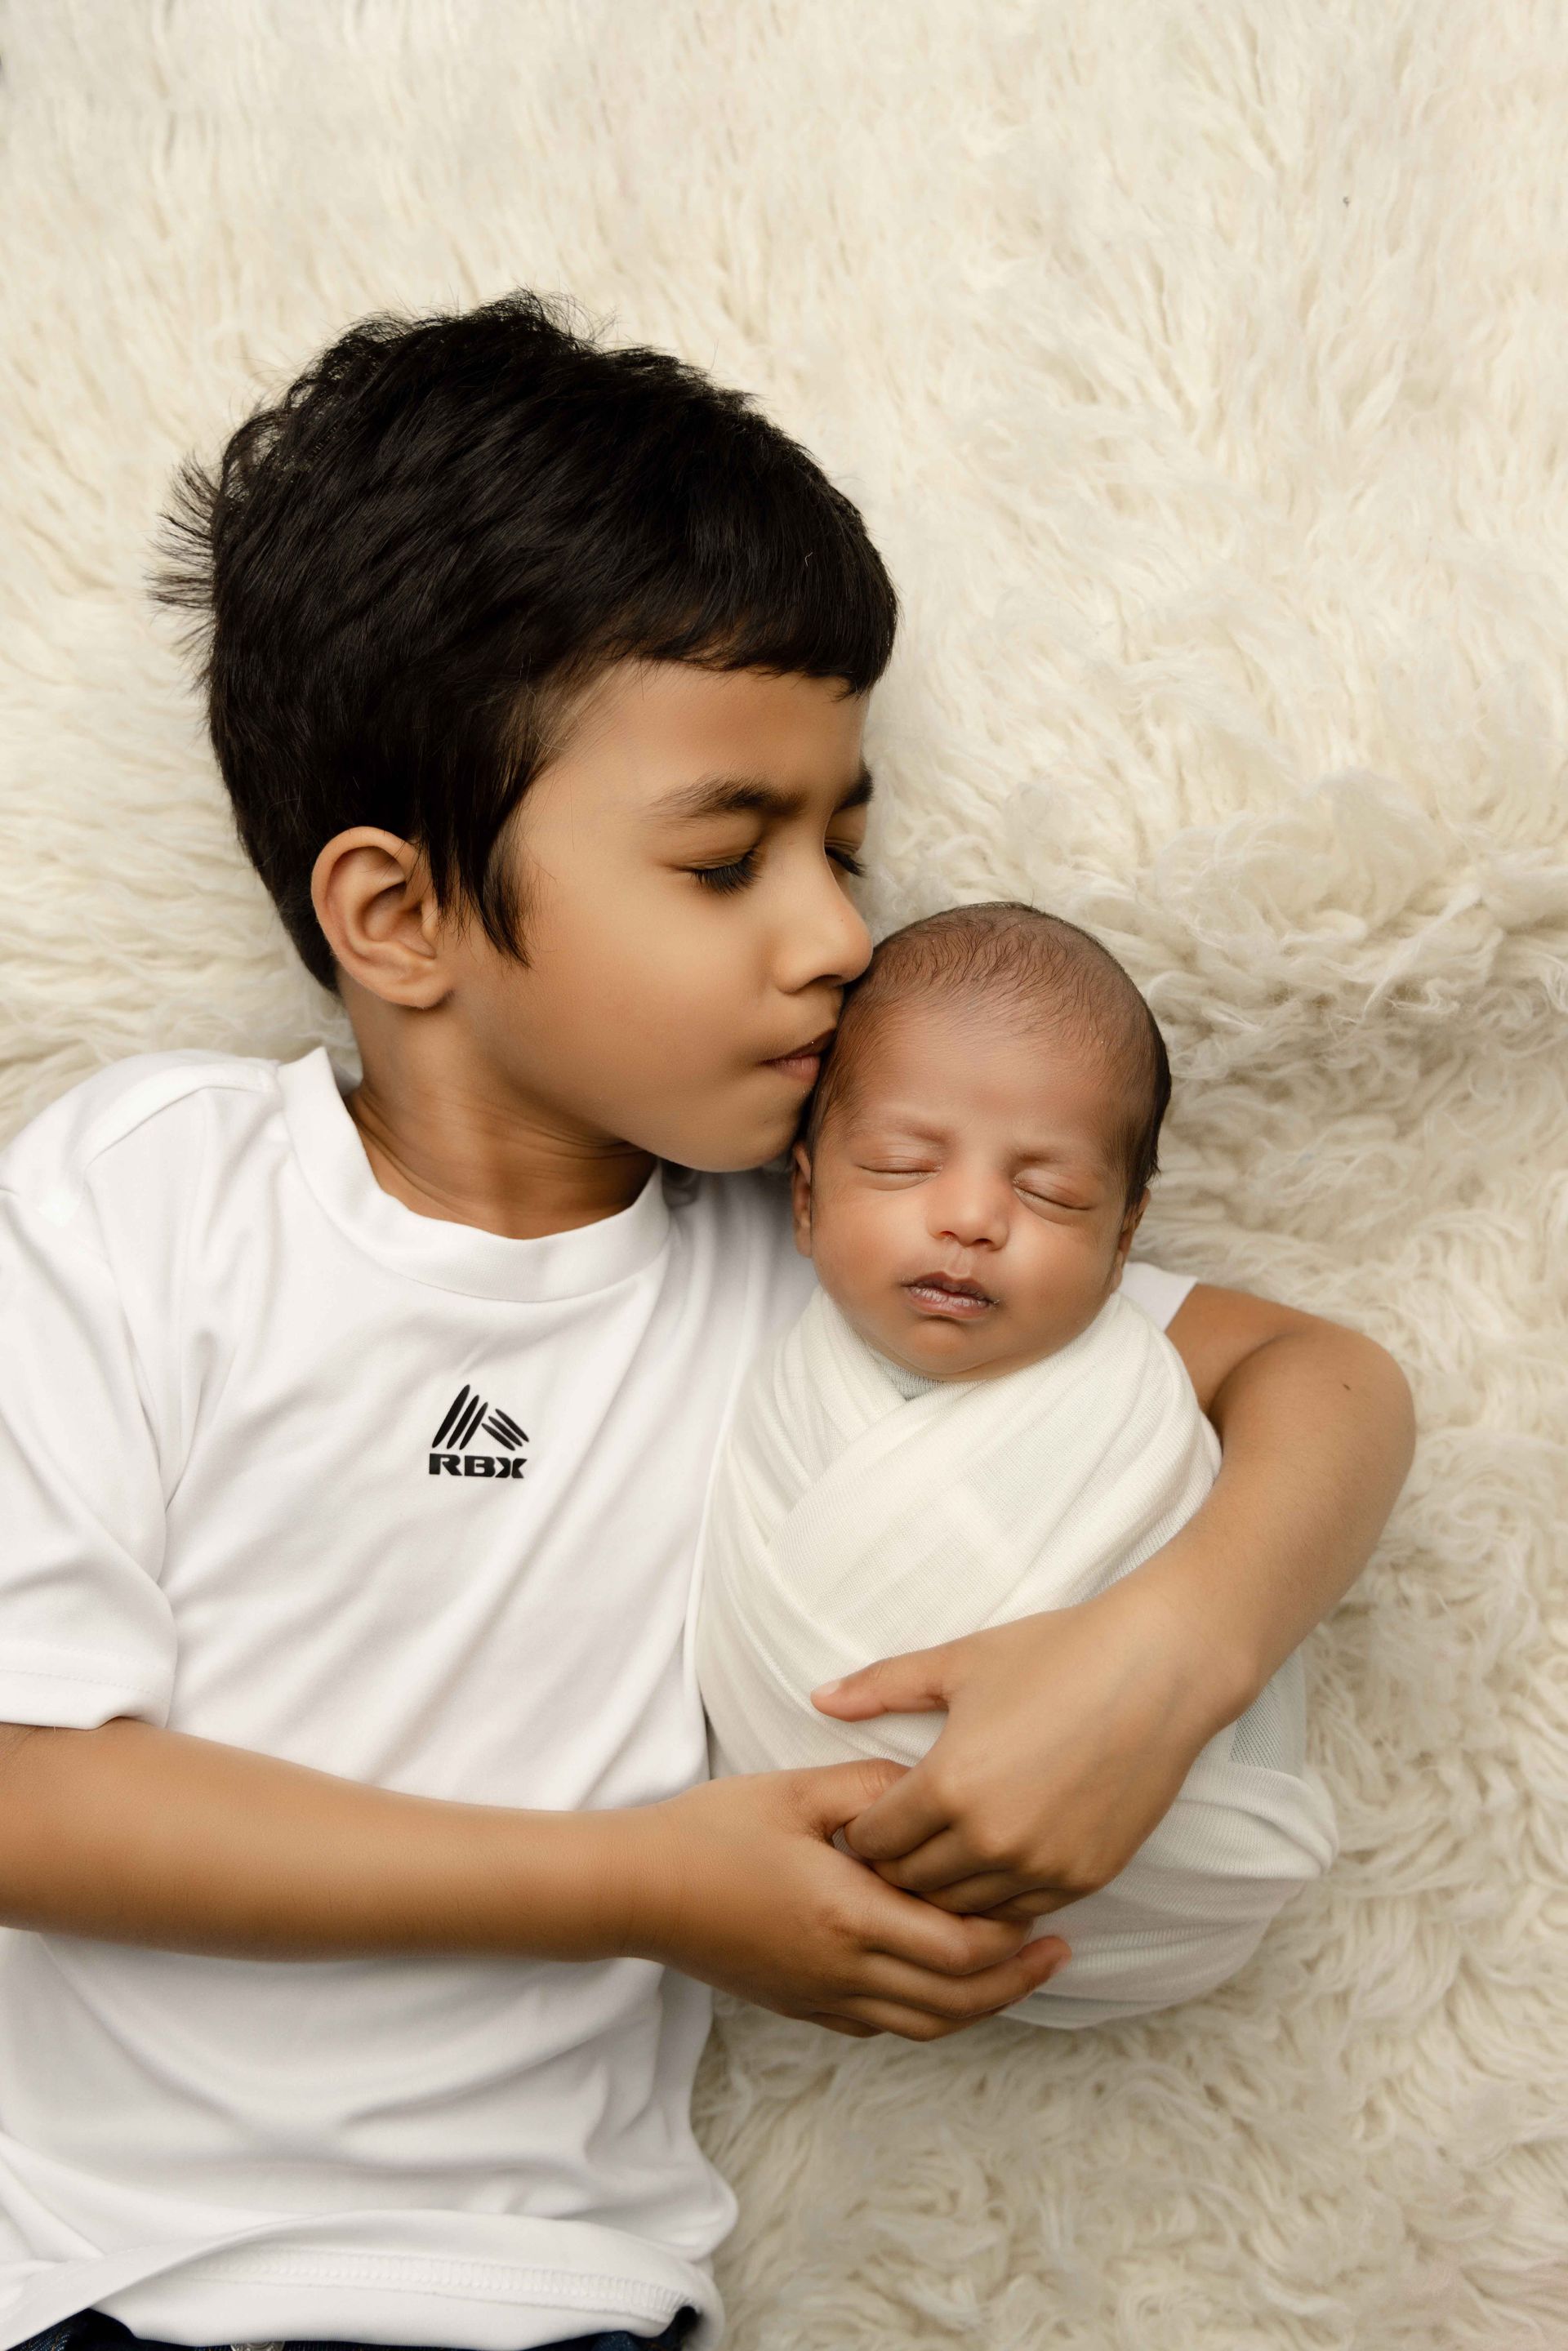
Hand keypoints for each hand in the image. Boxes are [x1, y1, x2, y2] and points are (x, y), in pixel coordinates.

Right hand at [624, 1759, 1068, 2038]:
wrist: (639, 1890)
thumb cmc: (713, 1830)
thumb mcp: (796, 1790)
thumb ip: (871, 1787)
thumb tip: (929, 1787)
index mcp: (847, 1914)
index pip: (956, 1947)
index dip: (1008, 1934)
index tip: (1041, 1902)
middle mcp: (843, 1970)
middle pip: (956, 1999)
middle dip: (1016, 1977)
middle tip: (1060, 1950)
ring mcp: (823, 1997)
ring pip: (927, 2024)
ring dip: (984, 2005)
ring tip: (1022, 1973)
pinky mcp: (805, 2007)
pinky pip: (887, 2026)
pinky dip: (933, 2013)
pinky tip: (949, 1985)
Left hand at [813, 1570, 1239, 1921]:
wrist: (1161, 1669)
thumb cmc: (1057, 1654)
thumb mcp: (960, 1662)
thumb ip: (881, 1686)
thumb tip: (818, 1698)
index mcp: (948, 1786)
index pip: (873, 1841)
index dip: (859, 1829)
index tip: (862, 1815)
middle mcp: (991, 1840)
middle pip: (909, 1884)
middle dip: (892, 1865)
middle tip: (892, 1841)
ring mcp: (1042, 1867)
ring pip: (960, 1911)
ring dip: (941, 1889)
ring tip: (937, 1854)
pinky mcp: (1085, 1879)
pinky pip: (1017, 1913)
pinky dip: (995, 1897)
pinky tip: (990, 1863)